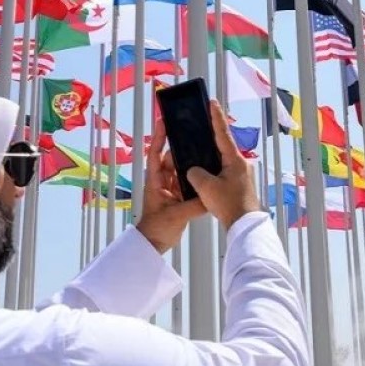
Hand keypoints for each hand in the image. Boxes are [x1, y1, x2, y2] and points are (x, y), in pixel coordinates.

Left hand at [137, 118, 205, 253]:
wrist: (153, 244)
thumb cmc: (156, 228)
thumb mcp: (175, 215)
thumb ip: (194, 205)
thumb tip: (210, 196)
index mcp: (155, 181)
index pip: (156, 154)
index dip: (159, 137)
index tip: (164, 121)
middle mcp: (162, 181)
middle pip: (173, 159)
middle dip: (184, 148)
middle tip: (198, 136)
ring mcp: (171, 188)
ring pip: (182, 170)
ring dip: (192, 163)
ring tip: (206, 151)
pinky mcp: (179, 197)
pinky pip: (188, 183)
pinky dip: (196, 178)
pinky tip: (208, 173)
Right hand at [186, 100, 260, 229]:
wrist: (244, 225)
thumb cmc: (228, 204)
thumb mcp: (205, 186)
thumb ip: (195, 173)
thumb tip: (193, 170)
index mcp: (235, 159)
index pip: (222, 133)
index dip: (216, 117)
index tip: (212, 102)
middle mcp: (241, 163)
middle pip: (223, 146)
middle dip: (211, 136)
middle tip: (201, 124)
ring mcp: (242, 174)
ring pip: (223, 160)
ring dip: (211, 156)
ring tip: (198, 149)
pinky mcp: (240, 185)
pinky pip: (224, 171)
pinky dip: (214, 169)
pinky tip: (204, 173)